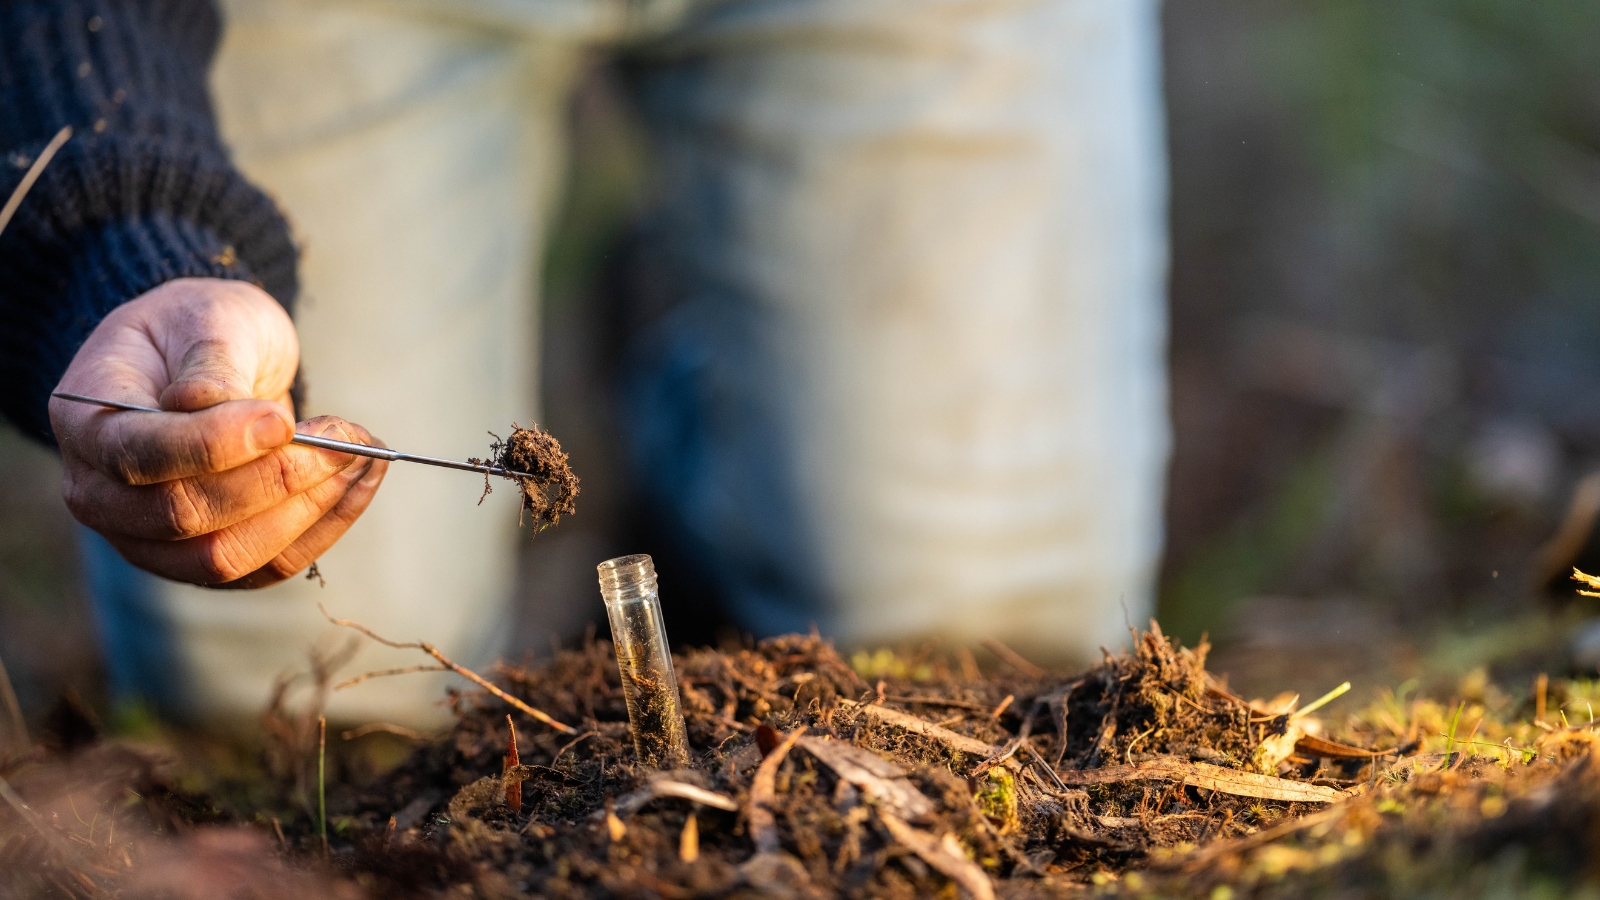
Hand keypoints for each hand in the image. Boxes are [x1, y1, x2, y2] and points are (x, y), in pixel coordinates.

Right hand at [48, 278, 387, 587]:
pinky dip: (322, 529)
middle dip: (275, 480)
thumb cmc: (201, 329)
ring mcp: (148, 537)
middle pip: (183, 515)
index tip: (283, 420)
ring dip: (306, 511)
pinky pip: (264, 567)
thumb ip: (211, 362)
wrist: (205, 357)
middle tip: (344, 437)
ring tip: (362, 456)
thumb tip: (211, 404)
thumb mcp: (208, 319)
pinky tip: (360, 483)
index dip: (214, 445)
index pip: (138, 455)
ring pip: (225, 556)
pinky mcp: (203, 560)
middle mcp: (101, 493)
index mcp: (87, 422)